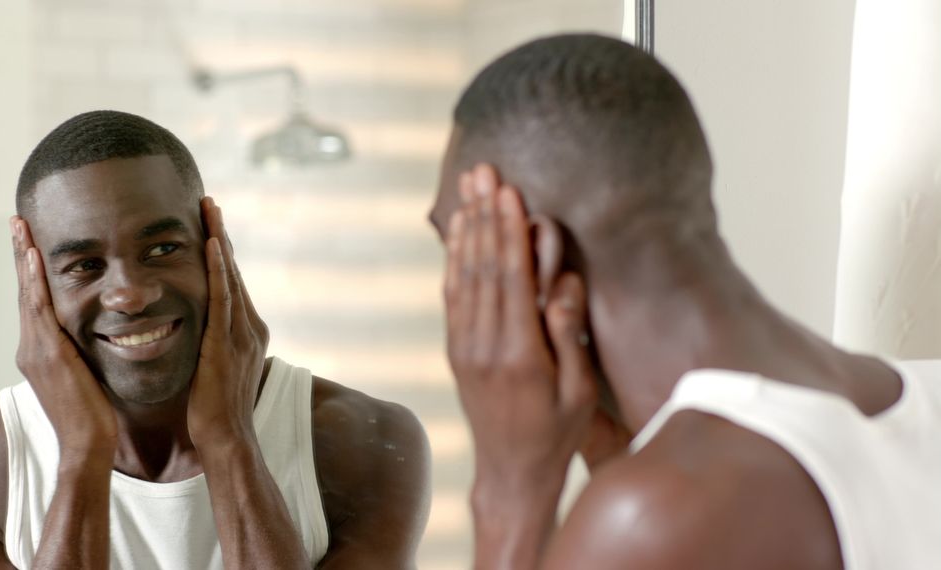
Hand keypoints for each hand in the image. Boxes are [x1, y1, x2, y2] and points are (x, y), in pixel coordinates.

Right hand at [11, 216, 116, 458]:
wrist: (88, 447)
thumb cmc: (95, 417)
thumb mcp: (89, 377)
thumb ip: (85, 355)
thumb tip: (102, 337)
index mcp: (42, 351)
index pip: (37, 301)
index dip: (32, 271)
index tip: (32, 240)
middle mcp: (32, 347)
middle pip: (26, 291)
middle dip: (21, 255)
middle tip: (18, 220)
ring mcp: (36, 350)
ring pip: (28, 294)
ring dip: (23, 258)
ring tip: (20, 226)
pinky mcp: (47, 355)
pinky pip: (39, 310)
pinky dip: (34, 282)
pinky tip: (34, 256)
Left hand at [187, 197, 269, 446]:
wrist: (226, 439)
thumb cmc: (215, 413)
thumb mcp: (215, 372)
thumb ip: (213, 349)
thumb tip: (198, 339)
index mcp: (247, 333)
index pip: (231, 284)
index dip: (221, 253)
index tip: (209, 225)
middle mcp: (250, 327)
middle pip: (233, 271)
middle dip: (221, 235)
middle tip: (209, 203)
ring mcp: (241, 333)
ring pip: (229, 276)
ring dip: (219, 240)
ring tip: (209, 209)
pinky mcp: (227, 341)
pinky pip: (222, 296)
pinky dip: (218, 268)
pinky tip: (211, 244)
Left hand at [444, 165, 597, 494]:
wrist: (510, 472)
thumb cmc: (555, 433)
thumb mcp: (577, 392)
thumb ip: (568, 336)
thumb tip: (563, 285)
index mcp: (519, 354)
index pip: (510, 278)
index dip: (508, 232)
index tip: (507, 192)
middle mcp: (483, 346)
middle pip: (482, 267)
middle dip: (484, 215)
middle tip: (481, 172)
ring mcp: (464, 348)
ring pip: (462, 277)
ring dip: (466, 230)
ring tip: (467, 190)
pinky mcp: (456, 351)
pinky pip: (452, 297)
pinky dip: (455, 261)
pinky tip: (458, 234)